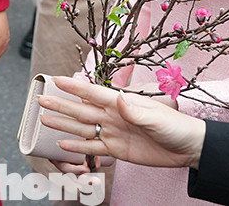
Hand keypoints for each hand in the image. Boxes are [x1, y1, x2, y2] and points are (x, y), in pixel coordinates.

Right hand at [38, 76, 206, 168]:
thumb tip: (119, 99)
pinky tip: (62, 144)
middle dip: (60, 104)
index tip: (56, 79)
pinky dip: (77, 147)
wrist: (188, 149)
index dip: (74, 87)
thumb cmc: (177, 127)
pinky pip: (93, 147)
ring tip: (44, 119)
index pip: (93, 93)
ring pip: (82, 127)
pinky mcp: (116, 149)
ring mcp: (113, 132)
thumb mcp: (158, 117)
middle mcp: (113, 115)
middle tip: (40, 99)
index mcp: (122, 103)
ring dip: (63, 123)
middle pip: (81, 109)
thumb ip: (136, 110)